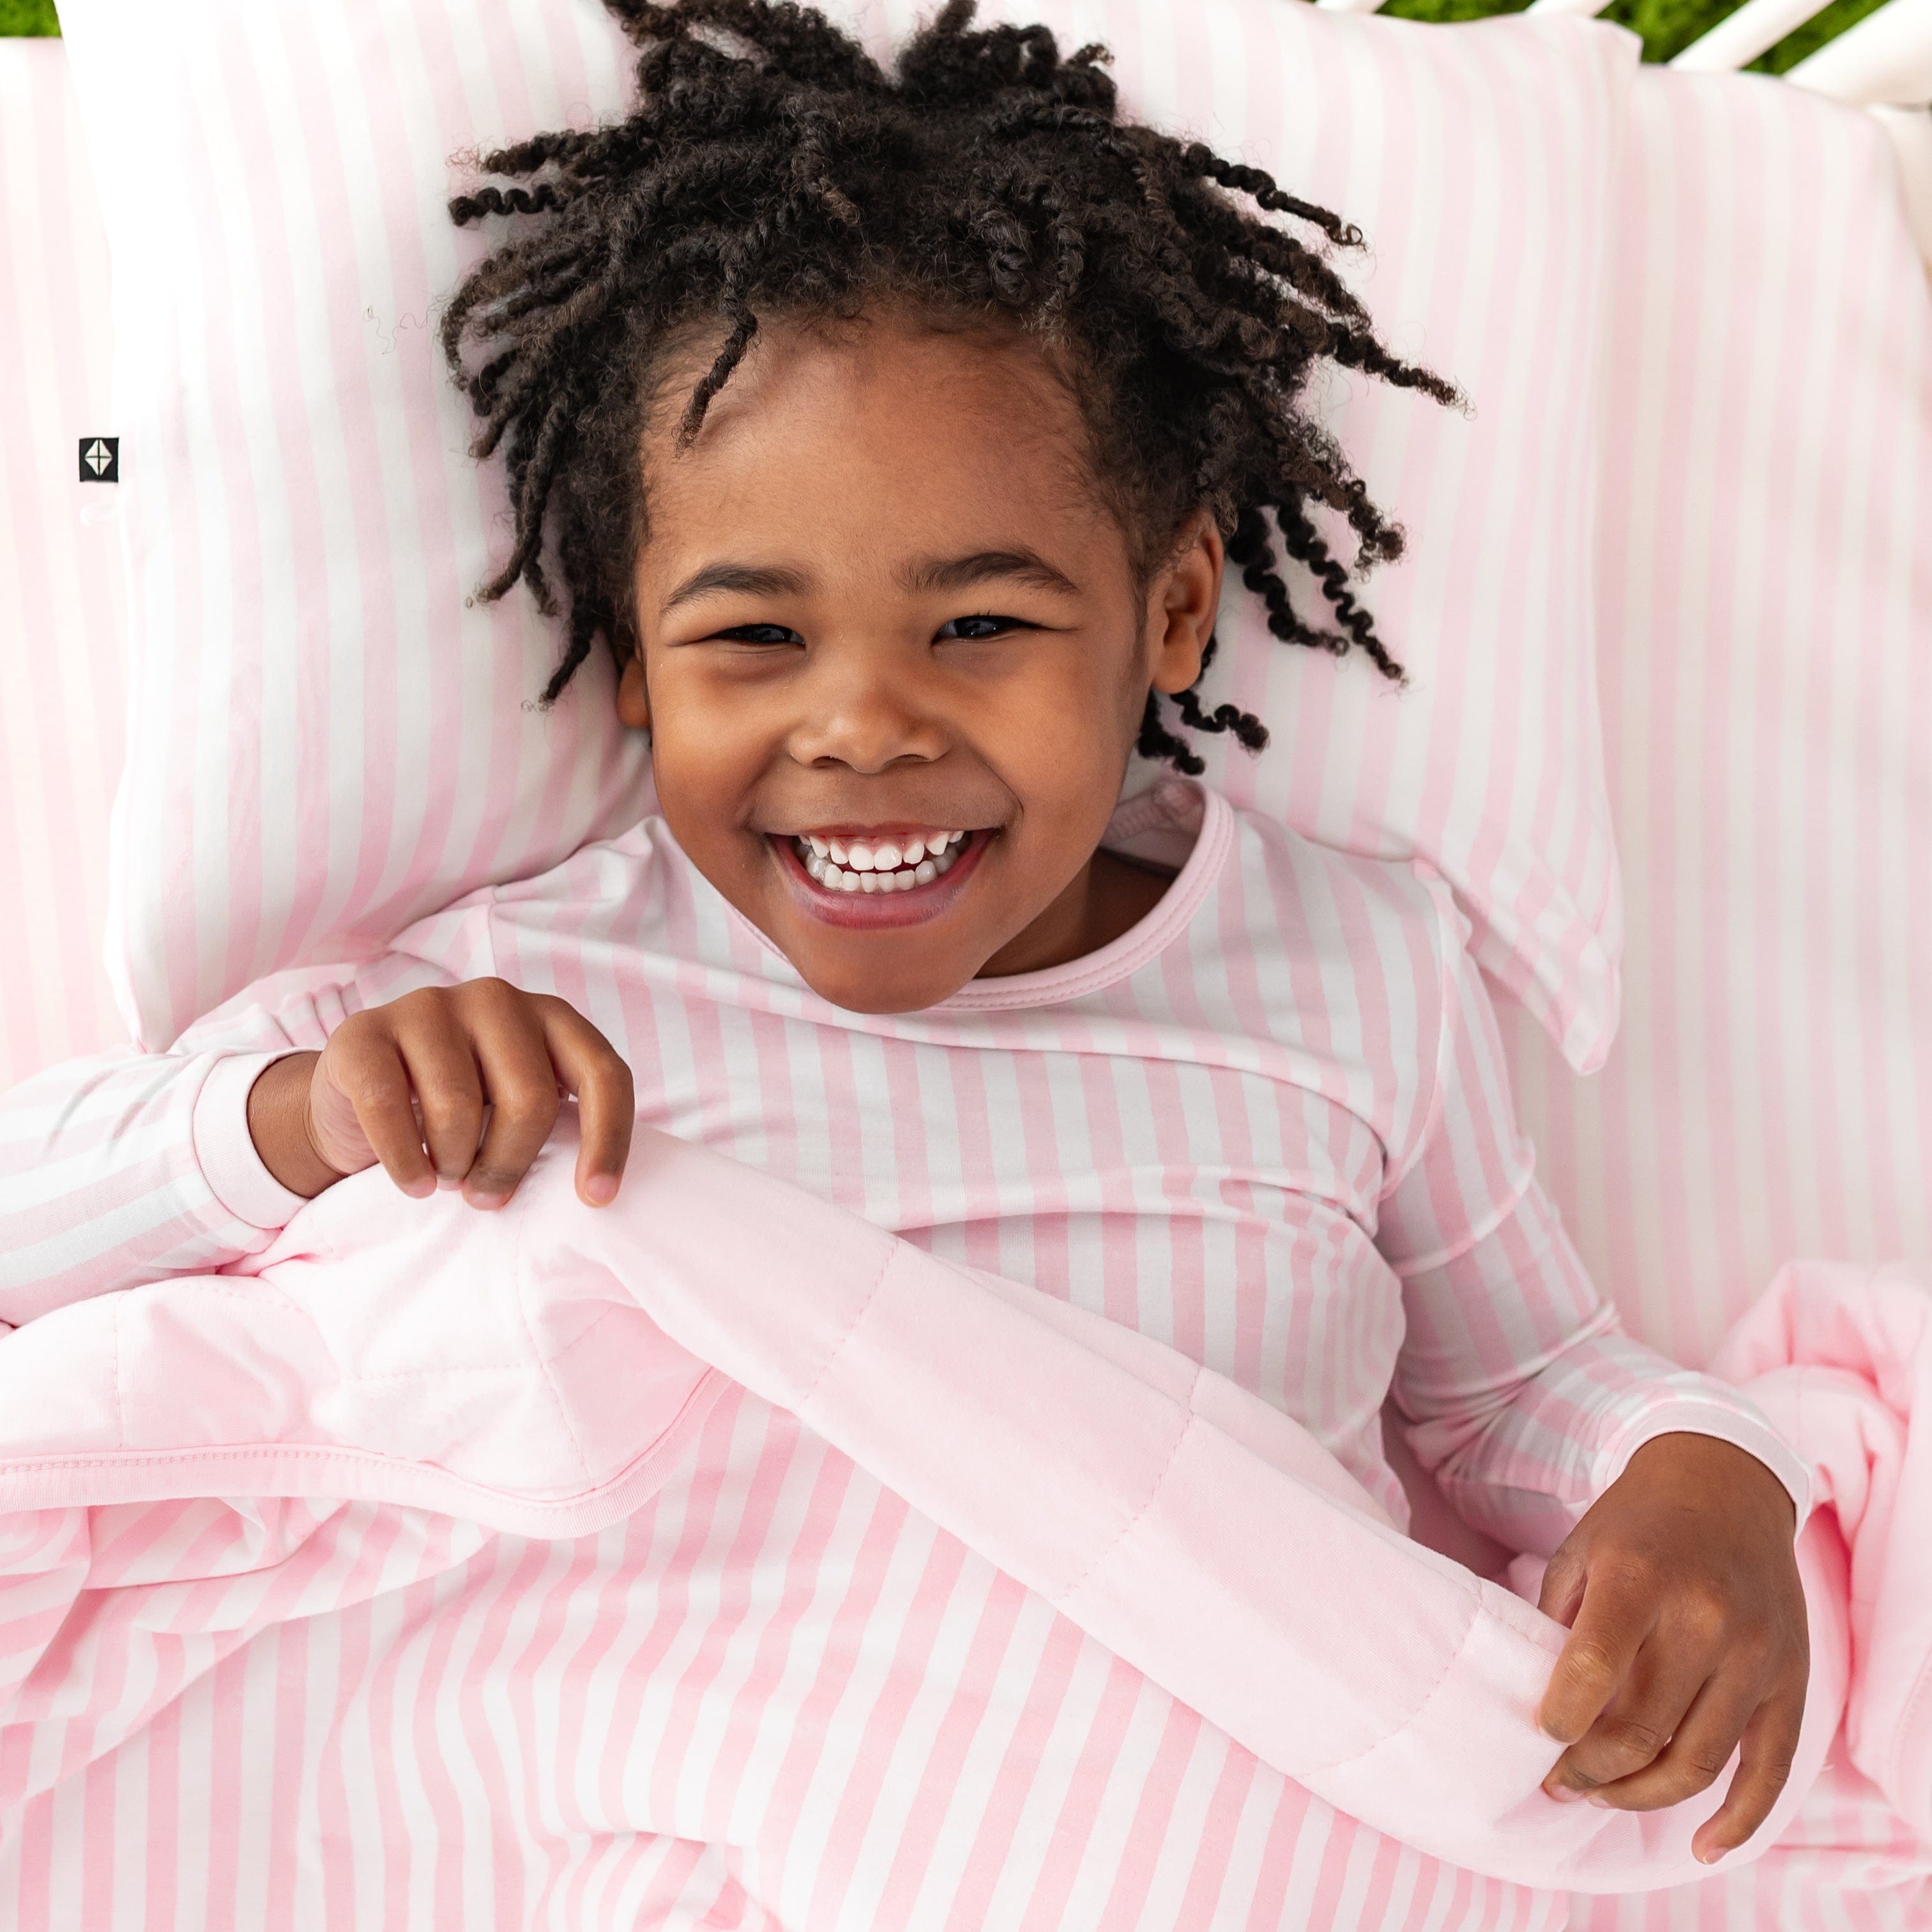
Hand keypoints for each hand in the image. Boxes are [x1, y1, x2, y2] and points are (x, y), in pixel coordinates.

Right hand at [247, 979, 633, 1209]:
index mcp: (551, 1017)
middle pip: (529, 1099)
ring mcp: (429, 1006)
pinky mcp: (364, 1032)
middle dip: (511, 1165)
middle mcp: (496, 999)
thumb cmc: (460, 1111)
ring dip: (455, 1165)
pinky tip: (416, 1184)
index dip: (608, 1138)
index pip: (603, 1073)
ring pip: (459, 1107)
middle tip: (488, 1196)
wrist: (359, 1099)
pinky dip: (406, 1162)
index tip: (596, 1197)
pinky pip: (389, 1108)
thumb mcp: (517, 1110)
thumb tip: (591, 1191)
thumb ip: (554, 1126)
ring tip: (449, 1179)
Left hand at [1536, 1432, 1807, 1863]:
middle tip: (1560, 1781)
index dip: (1558, 1722)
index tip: (1539, 1737)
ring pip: (1697, 1762)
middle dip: (1590, 1771)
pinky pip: (1768, 1770)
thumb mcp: (1582, 1550)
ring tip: (1602, 1796)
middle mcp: (1704, 1619)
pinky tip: (1701, 1845)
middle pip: (1642, 1731)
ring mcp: (1754, 1653)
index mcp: (1640, 1580)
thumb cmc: (1636, 1522)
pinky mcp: (1791, 1679)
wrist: (1724, 1484)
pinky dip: (1737, 1820)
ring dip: (1642, 1796)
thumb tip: (1538, 1705)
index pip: (1591, 1673)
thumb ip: (1561, 1622)